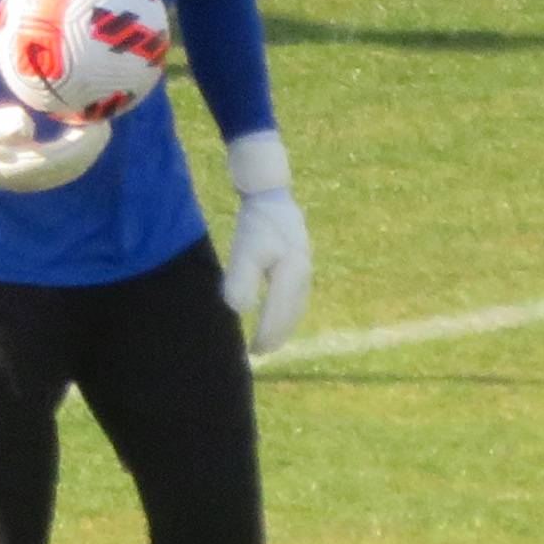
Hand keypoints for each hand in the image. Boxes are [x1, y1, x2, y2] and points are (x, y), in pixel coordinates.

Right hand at [0, 82, 115, 196]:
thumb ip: (1, 124)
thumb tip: (25, 123)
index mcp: (20, 169)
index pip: (62, 159)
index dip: (83, 144)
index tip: (96, 122)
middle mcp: (31, 179)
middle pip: (72, 166)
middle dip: (92, 145)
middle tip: (105, 120)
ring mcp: (33, 178)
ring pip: (71, 167)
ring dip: (88, 149)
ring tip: (99, 124)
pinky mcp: (34, 172)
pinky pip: (65, 164)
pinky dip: (79, 149)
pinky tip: (83, 131)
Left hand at [218, 126, 311, 353]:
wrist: (270, 191)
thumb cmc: (255, 221)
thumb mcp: (245, 248)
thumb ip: (242, 279)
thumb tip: (238, 309)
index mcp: (292, 274)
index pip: (279, 315)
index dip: (266, 336)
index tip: (253, 352)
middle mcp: (303, 274)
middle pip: (292, 313)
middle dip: (277, 335)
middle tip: (260, 352)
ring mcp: (305, 266)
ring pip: (296, 305)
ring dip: (284, 324)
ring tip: (268, 339)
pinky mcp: (299, 260)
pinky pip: (296, 294)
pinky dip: (287, 309)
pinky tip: (276, 312)